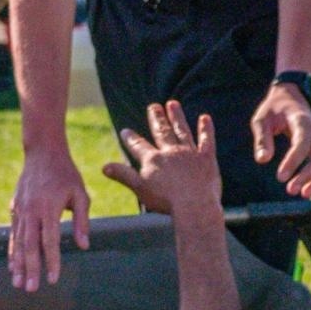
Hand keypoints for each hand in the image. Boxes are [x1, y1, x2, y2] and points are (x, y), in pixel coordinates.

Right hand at [8, 145, 89, 291]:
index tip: (52, 279)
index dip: (51, 261)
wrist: (42, 152)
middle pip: (29, 244)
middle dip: (30, 268)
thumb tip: (83, 246)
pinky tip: (12, 265)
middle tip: (30, 289)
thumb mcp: (80, 194)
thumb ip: (81, 220)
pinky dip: (12, 251)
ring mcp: (21, 209)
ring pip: (18, 241)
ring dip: (17, 263)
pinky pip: (13, 233)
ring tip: (17, 283)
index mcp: (49, 207)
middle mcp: (32, 210)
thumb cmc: (66, 174)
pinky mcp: (15, 208)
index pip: (50, 240)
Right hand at [103, 102, 220, 215]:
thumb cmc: (165, 201)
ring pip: (182, 131)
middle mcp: (170, 152)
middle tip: (153, 106)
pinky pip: (206, 140)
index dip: (130, 138)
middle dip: (156, 118)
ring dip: (176, 116)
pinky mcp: (206, 158)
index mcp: (153, 159)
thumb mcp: (140, 189)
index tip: (125, 131)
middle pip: (162, 131)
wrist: (194, 206)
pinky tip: (205, 118)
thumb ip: (123, 175)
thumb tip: (104, 167)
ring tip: (173, 103)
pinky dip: (206, 129)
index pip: (138, 145)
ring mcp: (189, 153)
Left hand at [250, 82, 310, 197]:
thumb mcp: (261, 119)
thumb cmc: (273, 110)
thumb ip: (262, 139)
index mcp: (301, 122)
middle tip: (290, 190)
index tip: (280, 177)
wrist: (290, 98)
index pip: (302, 144)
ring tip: (304, 195)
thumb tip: (263, 160)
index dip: (293, 161)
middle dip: (306, 176)